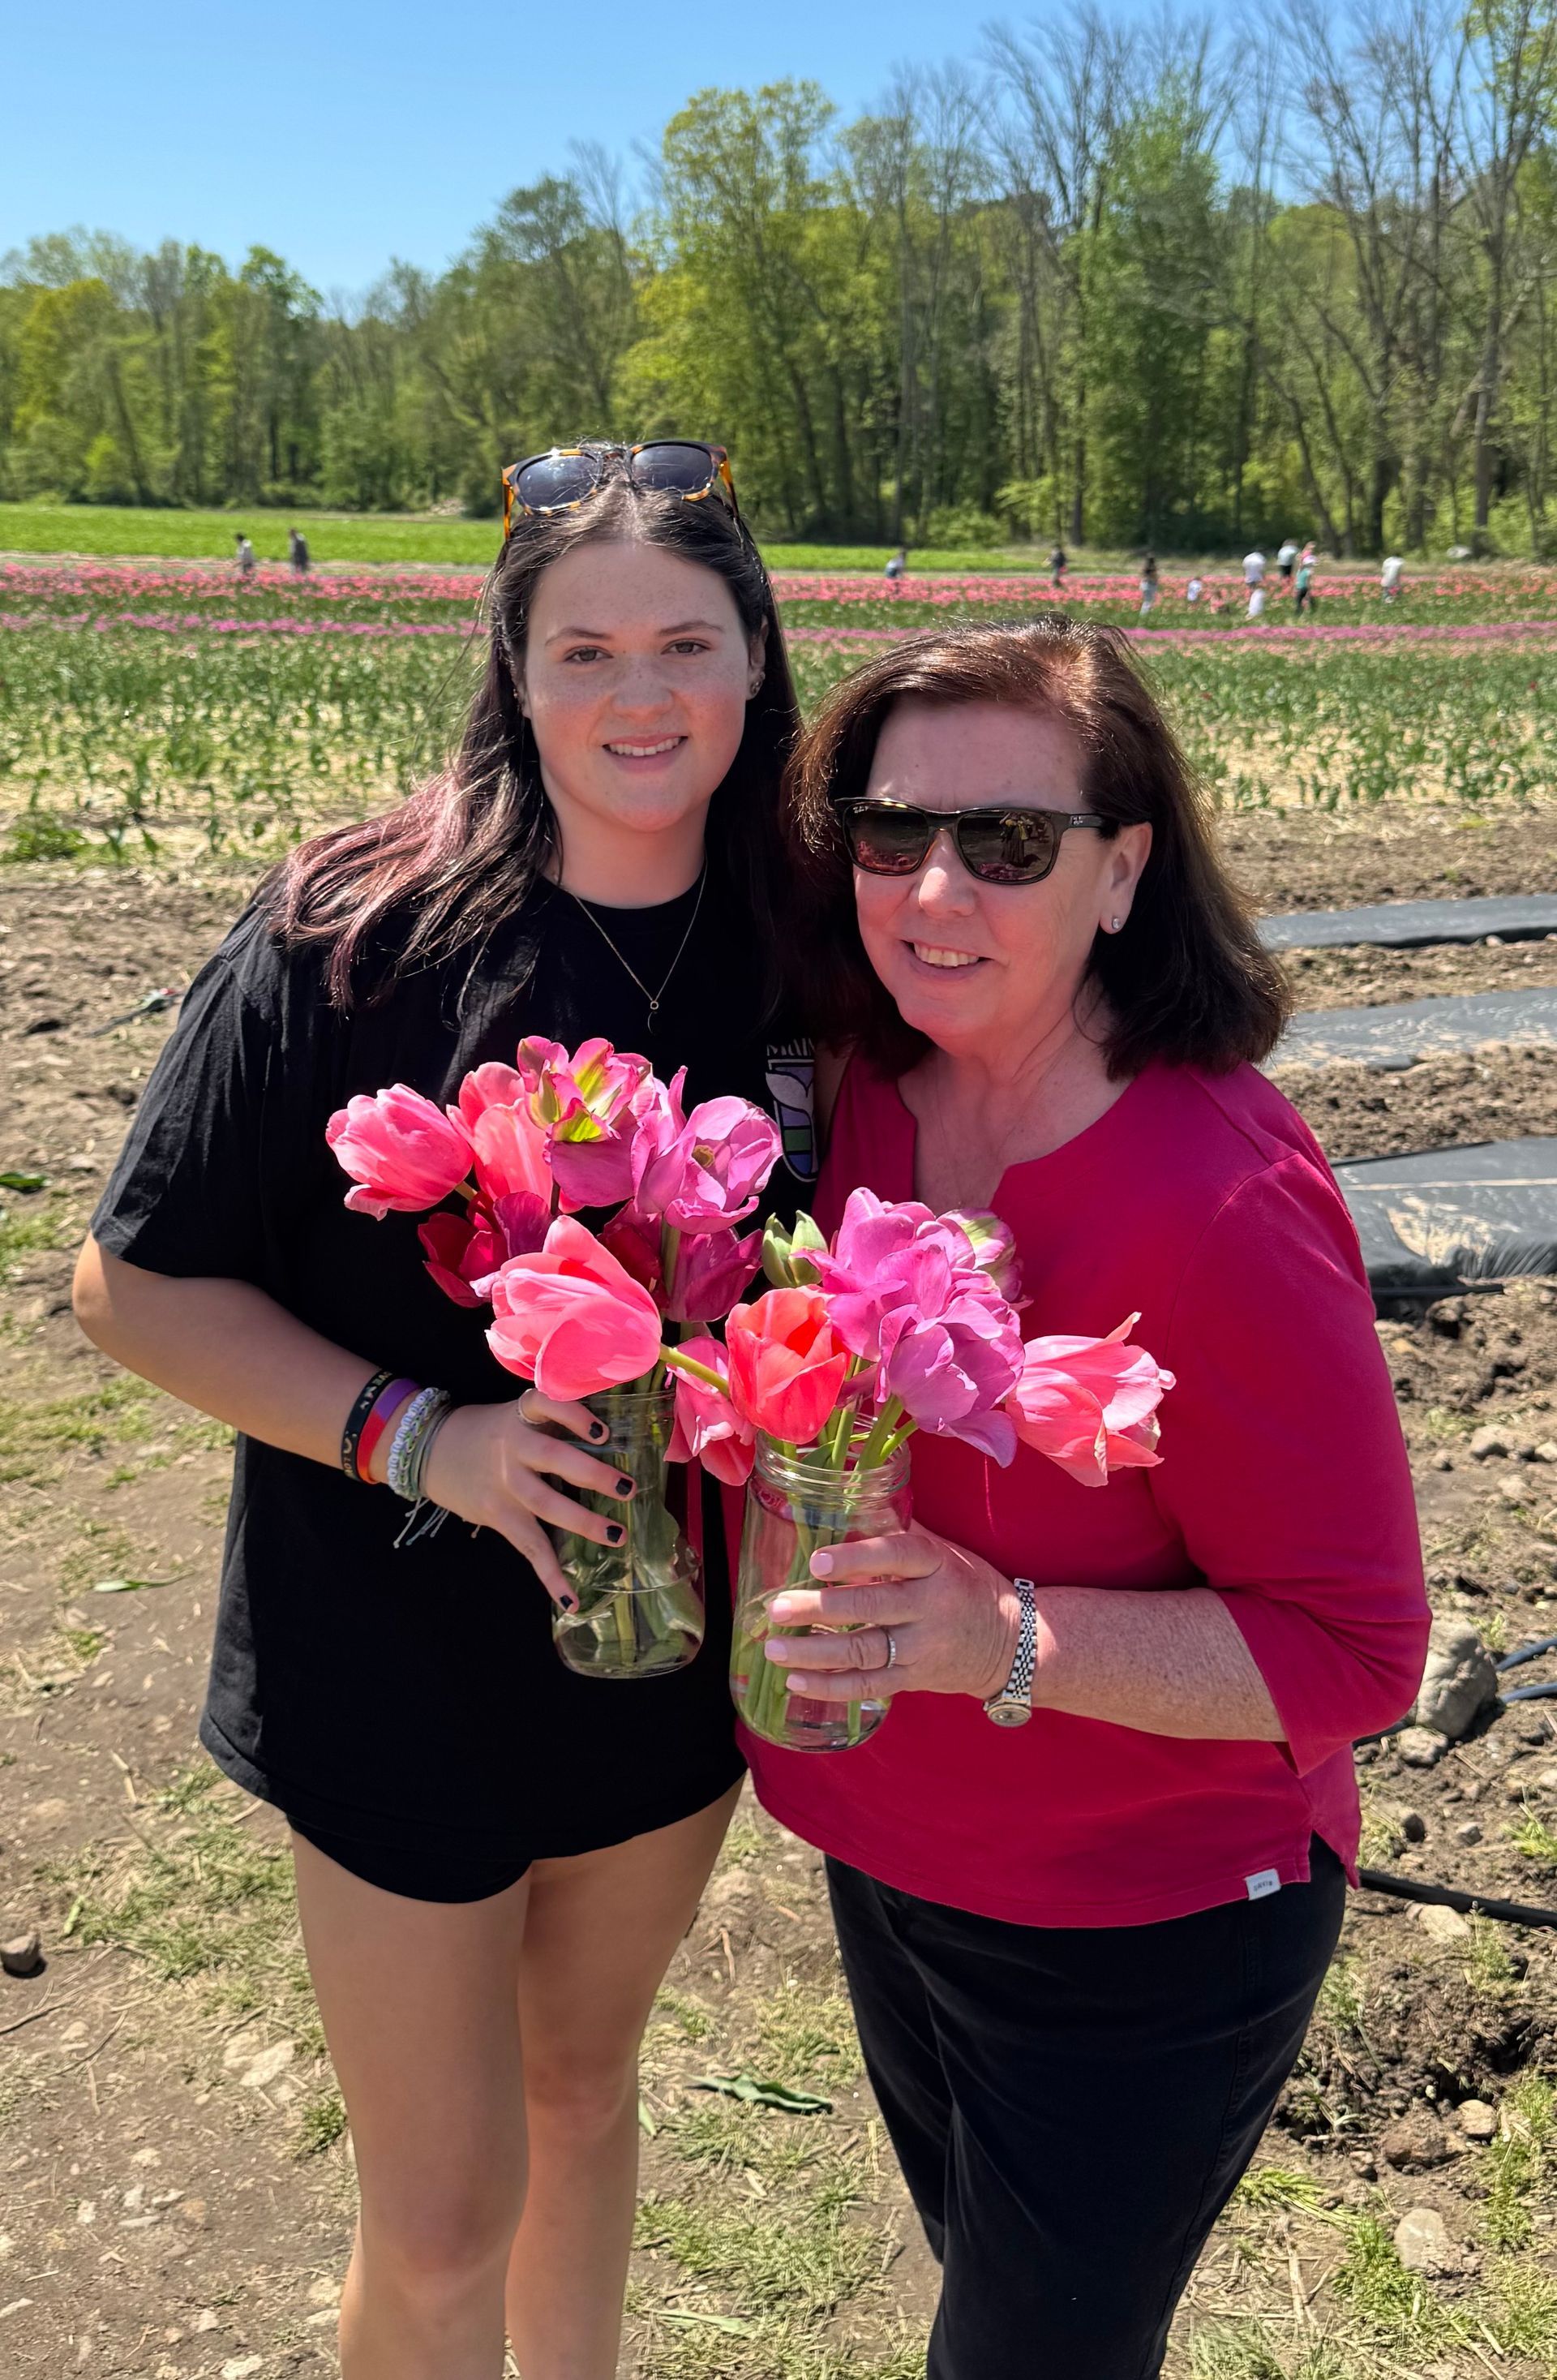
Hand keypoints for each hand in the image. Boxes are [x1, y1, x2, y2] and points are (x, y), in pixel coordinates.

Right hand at [413, 1392, 634, 1609]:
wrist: (432, 1449)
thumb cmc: (490, 1431)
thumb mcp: (516, 1414)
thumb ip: (552, 1423)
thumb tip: (612, 1442)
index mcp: (521, 1416)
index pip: (546, 1405)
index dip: (574, 1416)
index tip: (602, 1433)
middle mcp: (513, 1447)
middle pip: (554, 1458)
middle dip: (593, 1474)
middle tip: (628, 1489)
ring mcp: (505, 1484)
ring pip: (546, 1504)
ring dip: (584, 1522)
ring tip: (617, 1536)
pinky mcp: (498, 1514)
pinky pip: (529, 1546)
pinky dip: (550, 1575)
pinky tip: (570, 1598)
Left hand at [763, 1528, 1021, 1704]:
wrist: (1010, 1643)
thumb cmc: (965, 1585)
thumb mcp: (944, 1551)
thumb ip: (898, 1531)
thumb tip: (848, 1499)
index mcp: (936, 1566)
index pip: (896, 1556)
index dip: (857, 1559)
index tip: (818, 1561)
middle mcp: (929, 1608)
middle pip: (872, 1607)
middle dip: (821, 1609)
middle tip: (778, 1608)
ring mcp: (922, 1648)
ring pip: (864, 1652)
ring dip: (815, 1652)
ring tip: (775, 1647)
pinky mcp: (913, 1679)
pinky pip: (869, 1686)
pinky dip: (831, 1686)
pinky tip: (795, 1680)